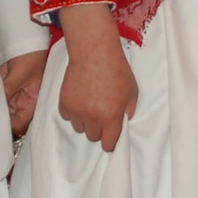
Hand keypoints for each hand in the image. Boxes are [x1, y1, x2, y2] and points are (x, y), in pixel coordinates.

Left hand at [0, 50, 48, 135]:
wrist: (28, 38)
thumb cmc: (32, 55)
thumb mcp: (19, 75)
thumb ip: (7, 91)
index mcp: (32, 102)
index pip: (18, 123)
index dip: (6, 126)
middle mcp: (23, 100)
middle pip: (8, 116)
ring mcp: (13, 92)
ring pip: (0, 105)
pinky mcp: (5, 83)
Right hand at [56, 4, 138, 151]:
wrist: (94, 51)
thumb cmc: (116, 69)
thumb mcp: (132, 92)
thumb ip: (128, 112)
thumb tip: (123, 123)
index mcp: (111, 118)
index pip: (109, 145)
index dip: (111, 141)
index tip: (111, 136)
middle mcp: (92, 118)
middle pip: (93, 137)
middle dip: (99, 128)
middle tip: (102, 113)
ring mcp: (76, 111)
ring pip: (79, 128)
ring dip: (85, 120)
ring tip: (91, 103)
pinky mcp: (64, 103)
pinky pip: (68, 116)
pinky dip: (73, 111)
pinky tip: (80, 97)